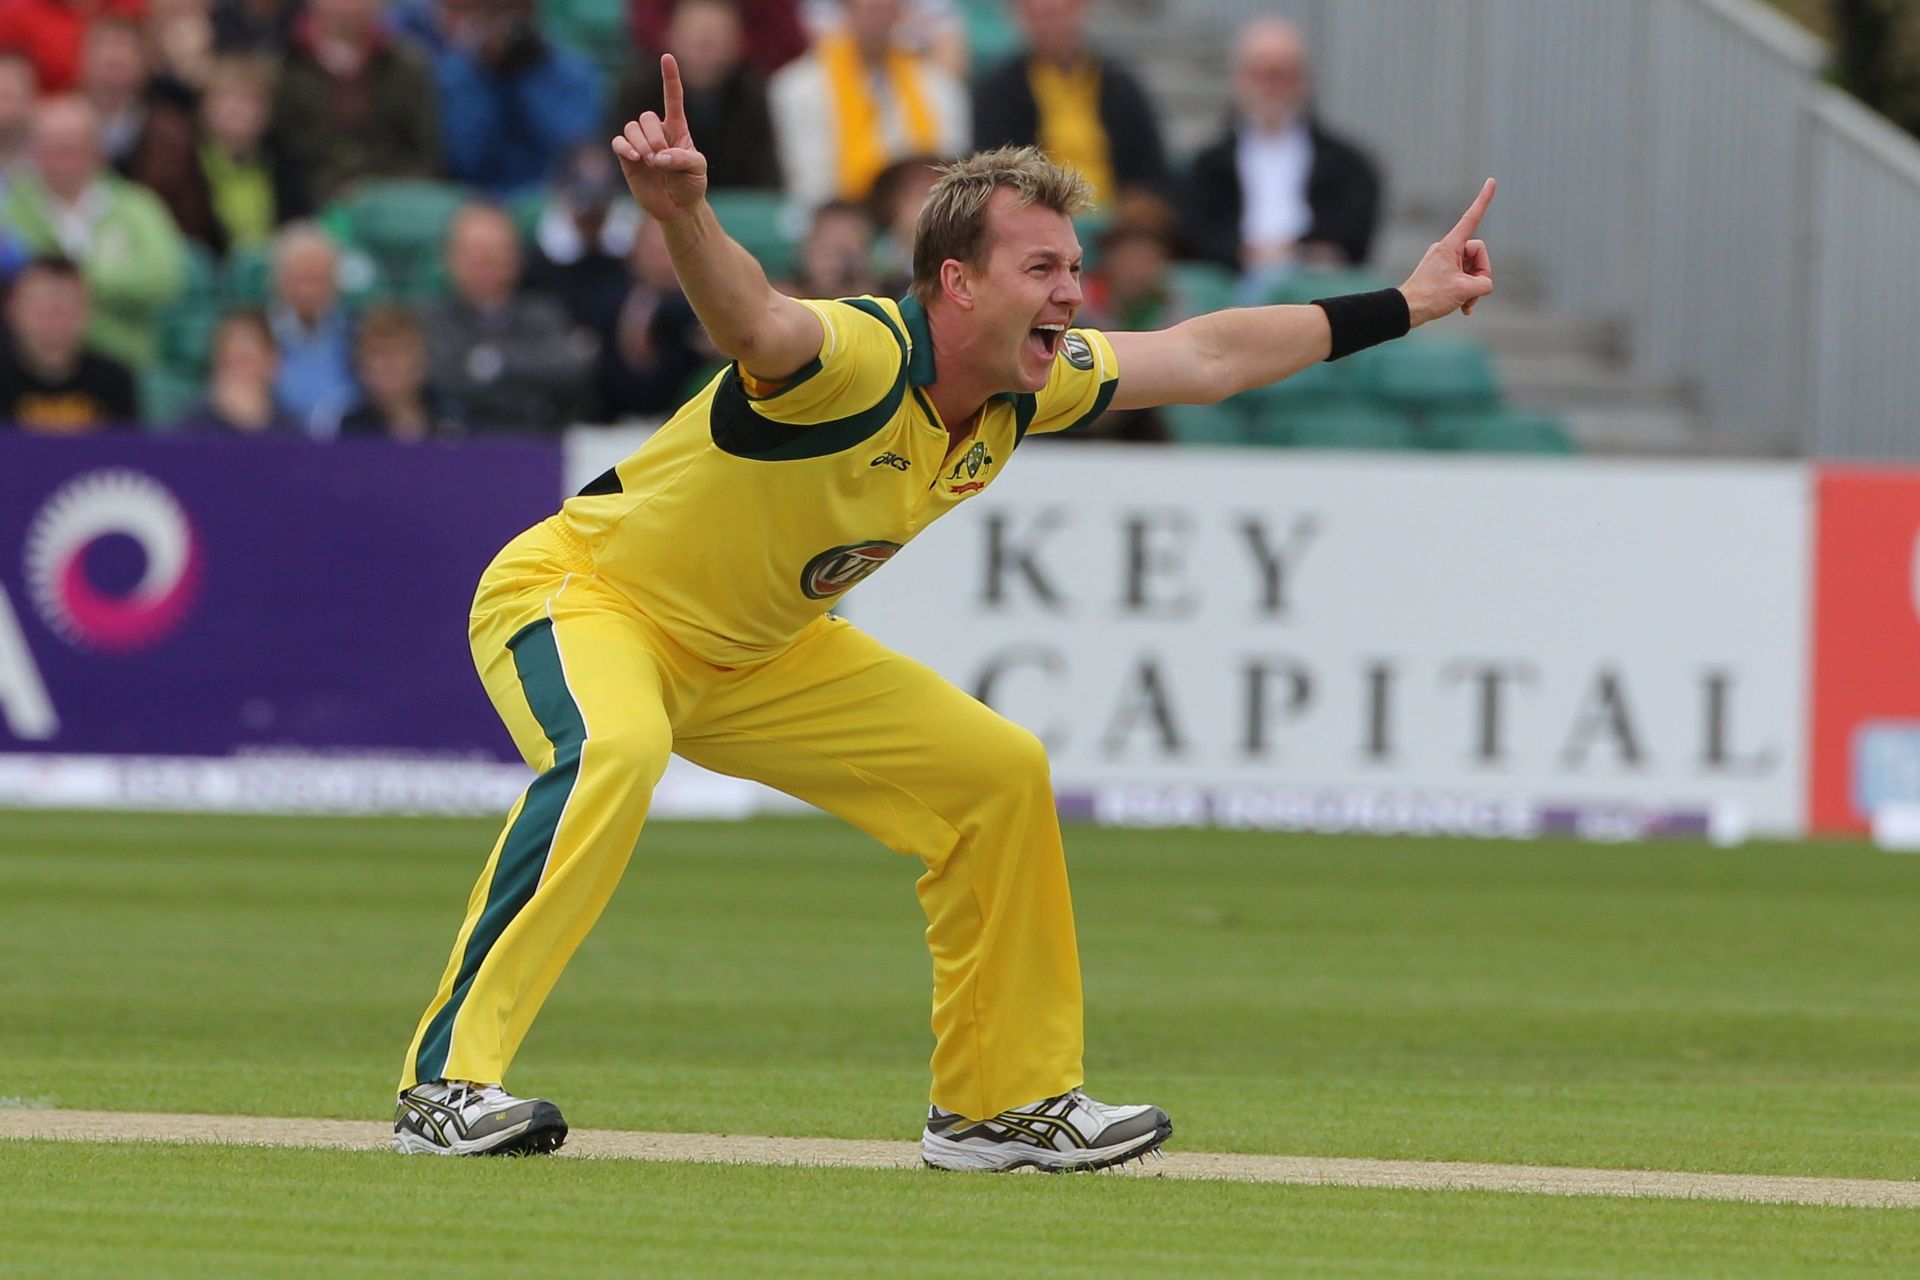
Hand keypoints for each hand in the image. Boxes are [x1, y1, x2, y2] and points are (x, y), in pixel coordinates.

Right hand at [612, 54, 709, 221]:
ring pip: (631, 127)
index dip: (670, 78)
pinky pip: (618, 142)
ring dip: (641, 143)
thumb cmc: (691, 185)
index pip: (672, 98)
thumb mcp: (698, 170)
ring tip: (651, 162)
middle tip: (661, 157)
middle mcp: (657, 132)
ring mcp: (640, 144)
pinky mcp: (628, 158)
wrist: (678, 208)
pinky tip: (635, 157)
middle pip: (647, 117)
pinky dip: (625, 147)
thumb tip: (659, 157)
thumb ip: (683, 159)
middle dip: (654, 136)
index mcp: (677, 129)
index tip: (667, 57)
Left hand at [1400, 178, 1495, 325]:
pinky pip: (1463, 278)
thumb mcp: (1464, 290)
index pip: (1471, 218)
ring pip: (1472, 269)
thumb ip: (1484, 284)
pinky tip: (1463, 308)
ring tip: (1465, 304)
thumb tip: (1484, 284)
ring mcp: (1445, 261)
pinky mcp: (1443, 272)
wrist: (1407, 310)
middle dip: (1480, 275)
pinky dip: (1466, 292)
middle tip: (1471, 293)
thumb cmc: (1431, 296)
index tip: (1491, 181)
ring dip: (1472, 288)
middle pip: (1478, 254)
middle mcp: (1448, 248)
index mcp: (1451, 245)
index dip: (1483, 200)